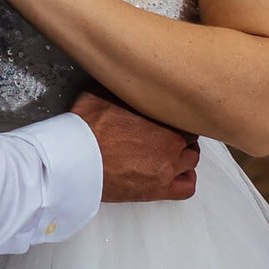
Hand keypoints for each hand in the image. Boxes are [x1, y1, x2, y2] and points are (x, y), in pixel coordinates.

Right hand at [74, 89, 198, 202]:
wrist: (77, 159)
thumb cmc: (87, 128)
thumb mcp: (101, 94)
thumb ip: (119, 90)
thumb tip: (118, 79)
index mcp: (161, 117)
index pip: (183, 115)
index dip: (175, 117)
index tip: (166, 119)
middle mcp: (171, 142)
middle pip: (189, 138)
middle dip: (181, 137)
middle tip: (166, 136)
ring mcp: (167, 168)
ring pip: (191, 161)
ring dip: (183, 157)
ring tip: (169, 155)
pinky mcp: (158, 190)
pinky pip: (186, 188)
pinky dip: (185, 180)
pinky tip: (176, 176)